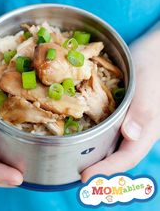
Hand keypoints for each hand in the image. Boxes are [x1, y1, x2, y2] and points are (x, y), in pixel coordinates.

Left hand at [81, 29, 159, 181]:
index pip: (127, 156)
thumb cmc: (153, 66)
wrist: (153, 51)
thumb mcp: (149, 84)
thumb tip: (130, 135)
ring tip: (76, 160)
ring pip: (114, 145)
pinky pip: (109, 130)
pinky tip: (83, 134)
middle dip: (99, 168)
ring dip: (97, 155)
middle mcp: (138, 130)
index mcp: (148, 129)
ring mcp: (130, 122)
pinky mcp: (122, 113)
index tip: (85, 176)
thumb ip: (144, 109)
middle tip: (76, 173)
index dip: (107, 169)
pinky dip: (97, 137)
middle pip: (119, 156)